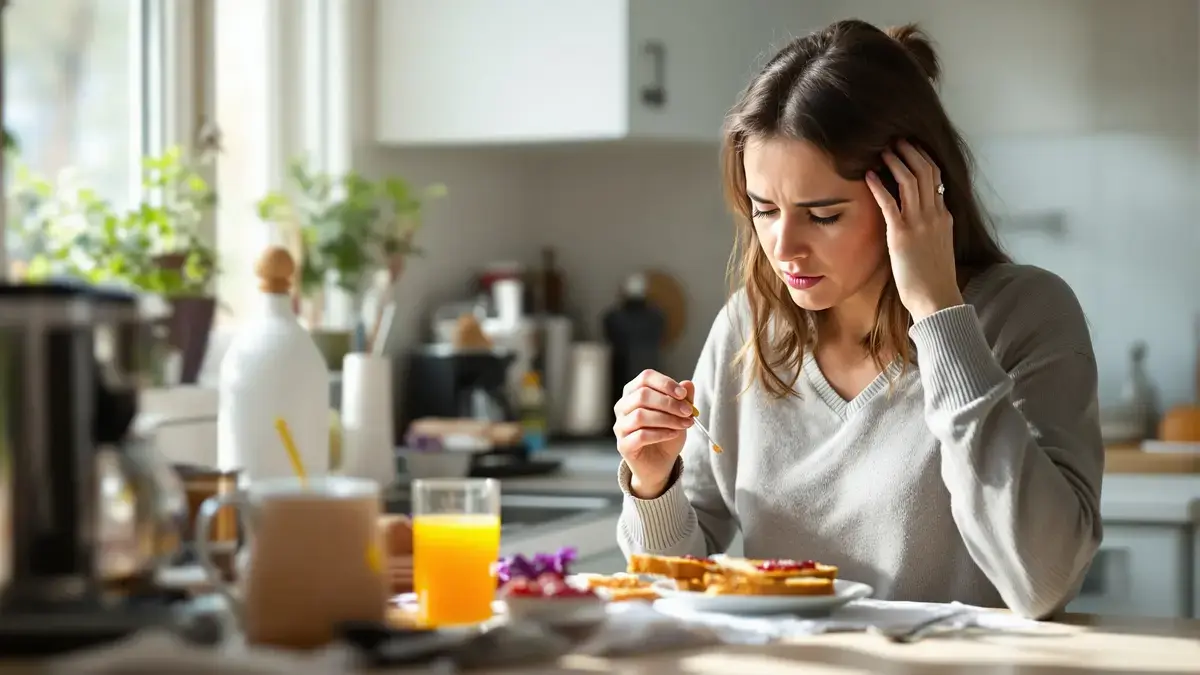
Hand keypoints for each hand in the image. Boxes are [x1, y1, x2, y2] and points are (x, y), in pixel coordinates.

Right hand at [613, 370, 694, 498]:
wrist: (660, 463)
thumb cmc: (667, 434)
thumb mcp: (680, 414)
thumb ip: (683, 399)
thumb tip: (688, 384)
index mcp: (634, 392)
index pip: (645, 377)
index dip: (665, 383)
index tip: (683, 394)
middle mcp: (622, 407)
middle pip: (642, 395)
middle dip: (669, 403)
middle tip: (688, 412)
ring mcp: (620, 426)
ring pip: (640, 415)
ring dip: (667, 419)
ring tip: (684, 424)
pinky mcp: (623, 445)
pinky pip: (641, 435)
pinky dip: (660, 434)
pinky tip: (673, 434)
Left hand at [865, 140, 963, 321]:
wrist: (937, 299)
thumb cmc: (932, 279)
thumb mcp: (937, 246)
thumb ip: (930, 228)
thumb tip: (920, 220)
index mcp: (943, 216)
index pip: (937, 178)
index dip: (923, 159)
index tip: (911, 148)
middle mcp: (934, 215)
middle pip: (926, 172)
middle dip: (911, 152)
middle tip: (896, 140)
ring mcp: (919, 224)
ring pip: (910, 182)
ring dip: (895, 162)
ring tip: (883, 150)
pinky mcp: (901, 236)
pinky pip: (890, 204)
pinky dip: (879, 186)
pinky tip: (868, 176)